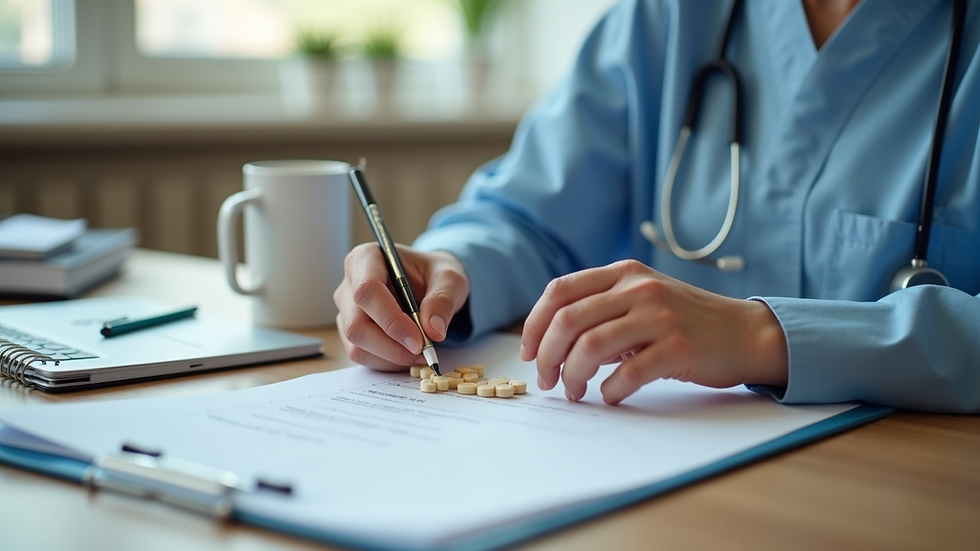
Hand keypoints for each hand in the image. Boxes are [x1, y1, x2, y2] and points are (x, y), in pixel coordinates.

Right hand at [334, 243, 469, 370]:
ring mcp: (347, 310)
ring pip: (357, 344)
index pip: (367, 290)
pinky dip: (387, 362)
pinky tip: (409, 354)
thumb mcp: (450, 279)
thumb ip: (443, 300)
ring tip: (421, 353)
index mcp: (367, 259)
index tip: (418, 339)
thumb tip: (433, 330)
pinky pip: (362, 355)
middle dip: (391, 346)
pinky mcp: (352, 332)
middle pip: (356, 324)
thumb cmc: (434, 274)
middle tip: (423, 352)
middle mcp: (350, 284)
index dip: (390, 319)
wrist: (430, 284)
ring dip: (391, 357)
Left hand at [520, 260, 787, 403]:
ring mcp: (658, 316)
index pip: (559, 292)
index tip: (527, 352)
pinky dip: (610, 390)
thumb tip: (551, 343)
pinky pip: (626, 373)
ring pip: (590, 347)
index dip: (534, 324)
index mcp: (623, 274)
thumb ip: (601, 309)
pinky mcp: (677, 347)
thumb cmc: (686, 321)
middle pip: (567, 322)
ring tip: (576, 392)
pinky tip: (611, 395)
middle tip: (548, 381)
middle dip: (546, 357)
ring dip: (573, 377)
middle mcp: (637, 289)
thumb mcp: (642, 299)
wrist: (745, 333)